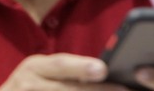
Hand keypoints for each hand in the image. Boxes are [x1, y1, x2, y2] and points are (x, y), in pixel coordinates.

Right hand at [0, 54, 127, 89]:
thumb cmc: (31, 88)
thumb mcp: (41, 74)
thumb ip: (65, 72)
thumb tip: (103, 72)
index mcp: (34, 67)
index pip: (59, 65)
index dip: (80, 67)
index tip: (103, 69)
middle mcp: (29, 84)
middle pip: (68, 89)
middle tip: (124, 90)